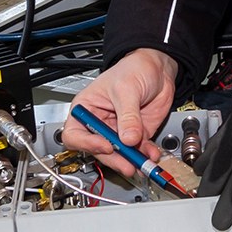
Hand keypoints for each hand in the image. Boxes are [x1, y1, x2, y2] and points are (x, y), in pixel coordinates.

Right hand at [63, 48, 177, 175]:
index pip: (75, 134)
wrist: (157, 68)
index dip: (88, 144)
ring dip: (131, 161)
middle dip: (114, 159)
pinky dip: (145, 155)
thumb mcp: (126, 89)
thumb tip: (128, 138)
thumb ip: (128, 115)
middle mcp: (100, 123)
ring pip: (119, 155)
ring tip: (142, 163)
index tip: (106, 145)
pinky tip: (152, 154)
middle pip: (98, 150)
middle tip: (127, 164)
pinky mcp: (135, 135)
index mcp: (86, 109)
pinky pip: (138, 151)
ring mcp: (118, 131)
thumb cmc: (133, 68)